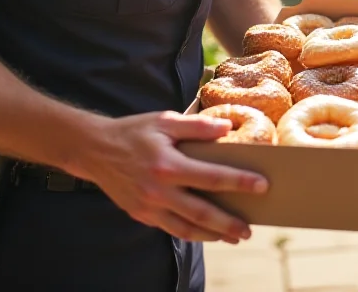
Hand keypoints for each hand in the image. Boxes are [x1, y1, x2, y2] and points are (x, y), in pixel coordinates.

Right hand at [75, 111, 267, 243]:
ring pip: (186, 228)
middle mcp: (159, 191)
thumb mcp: (165, 121)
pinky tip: (205, 232)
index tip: (262, 186)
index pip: (212, 177)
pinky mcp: (141, 215)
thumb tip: (227, 127)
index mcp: (168, 165)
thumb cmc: (135, 131)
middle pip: (202, 213)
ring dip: (212, 235)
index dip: (239, 182)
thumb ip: (197, 127)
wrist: (95, 150)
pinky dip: (191, 233)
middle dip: (228, 223)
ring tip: (233, 236)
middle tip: (249, 230)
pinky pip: (171, 228)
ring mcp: (149, 207)